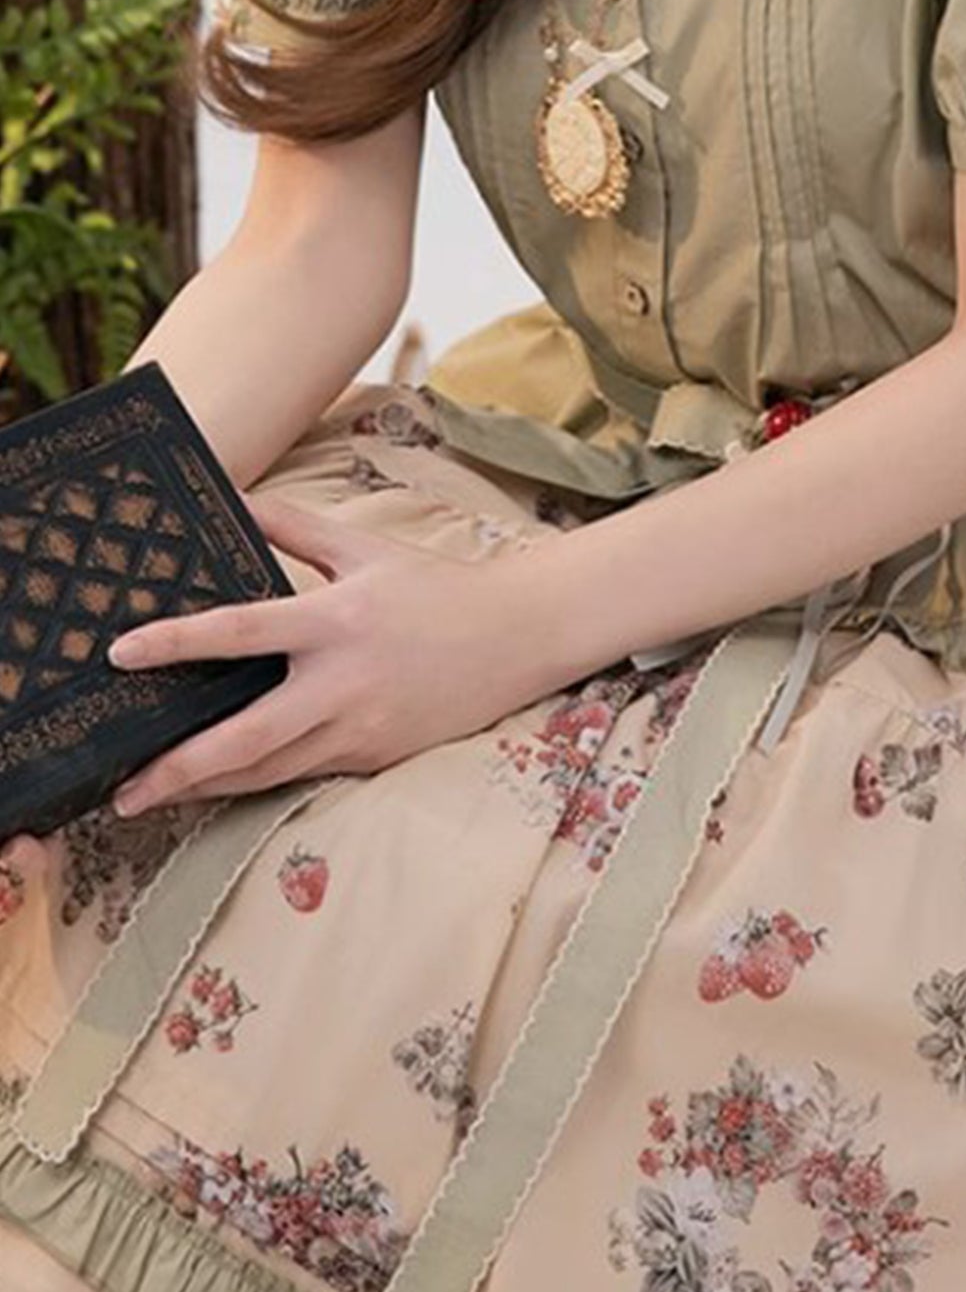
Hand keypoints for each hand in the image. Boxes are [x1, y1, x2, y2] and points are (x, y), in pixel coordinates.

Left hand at [103, 491, 566, 816]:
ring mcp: (361, 729)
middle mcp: (342, 685)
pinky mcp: (376, 757)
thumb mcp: (365, 548)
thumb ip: (292, 525)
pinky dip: (256, 780)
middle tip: (124, 791)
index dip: (175, 644)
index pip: (238, 633)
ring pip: (270, 771)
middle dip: (179, 770)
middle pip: (245, 739)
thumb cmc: (437, 587)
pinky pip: (304, 773)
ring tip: (153, 796)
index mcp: (334, 622)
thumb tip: (230, 495)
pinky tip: (217, 784)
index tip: (120, 654)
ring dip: (208, 788)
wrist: (519, 638)